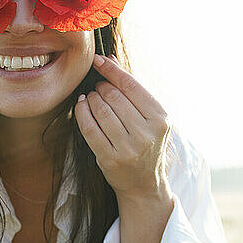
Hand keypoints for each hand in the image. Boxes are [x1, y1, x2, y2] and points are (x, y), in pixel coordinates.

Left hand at [74, 54, 172, 199]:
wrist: (144, 184)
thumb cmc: (146, 144)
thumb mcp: (149, 117)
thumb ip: (132, 89)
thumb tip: (110, 59)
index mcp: (160, 119)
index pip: (131, 85)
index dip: (111, 70)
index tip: (97, 59)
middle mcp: (147, 133)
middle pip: (114, 97)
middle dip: (101, 86)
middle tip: (97, 86)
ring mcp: (129, 148)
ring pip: (101, 110)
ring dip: (91, 98)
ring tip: (90, 97)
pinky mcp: (111, 159)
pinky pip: (90, 128)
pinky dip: (82, 113)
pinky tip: (81, 105)